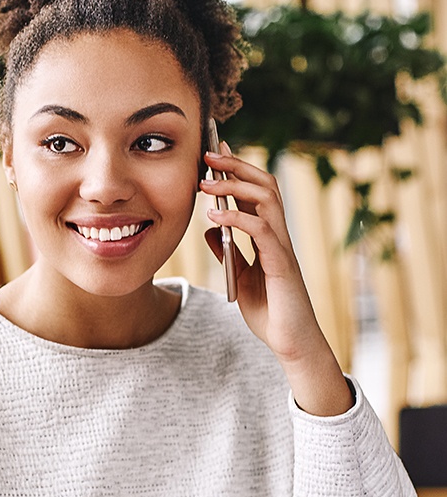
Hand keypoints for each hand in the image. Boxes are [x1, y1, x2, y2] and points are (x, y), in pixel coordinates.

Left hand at [200, 144, 352, 415]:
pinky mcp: (281, 265)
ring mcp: (282, 248)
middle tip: (208, 154)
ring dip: (234, 186)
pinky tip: (215, 217)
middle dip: (236, 165)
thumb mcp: (240, 277)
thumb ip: (228, 252)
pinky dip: (237, 219)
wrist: (291, 344)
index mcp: (269, 237)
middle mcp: (279, 236)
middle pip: (264, 185)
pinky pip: (262, 231)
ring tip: (206, 183)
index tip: (215, 152)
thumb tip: (210, 230)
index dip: (238, 169)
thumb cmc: (270, 312)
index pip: (257, 192)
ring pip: (266, 199)